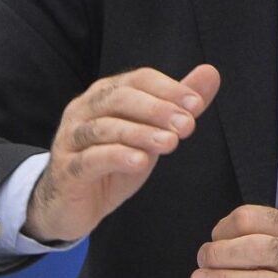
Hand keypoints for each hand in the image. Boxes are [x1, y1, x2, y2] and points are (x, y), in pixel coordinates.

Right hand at [24, 64, 220, 243]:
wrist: (70, 204)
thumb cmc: (112, 162)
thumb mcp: (149, 132)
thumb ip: (176, 104)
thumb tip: (210, 72)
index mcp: (106, 94)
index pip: (138, 80)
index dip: (168, 89)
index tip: (196, 104)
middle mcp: (84, 109)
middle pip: (120, 98)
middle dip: (157, 109)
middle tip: (188, 125)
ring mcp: (71, 139)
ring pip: (105, 127)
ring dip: (141, 133)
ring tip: (171, 144)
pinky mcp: (67, 170)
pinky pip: (90, 159)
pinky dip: (116, 157)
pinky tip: (140, 162)